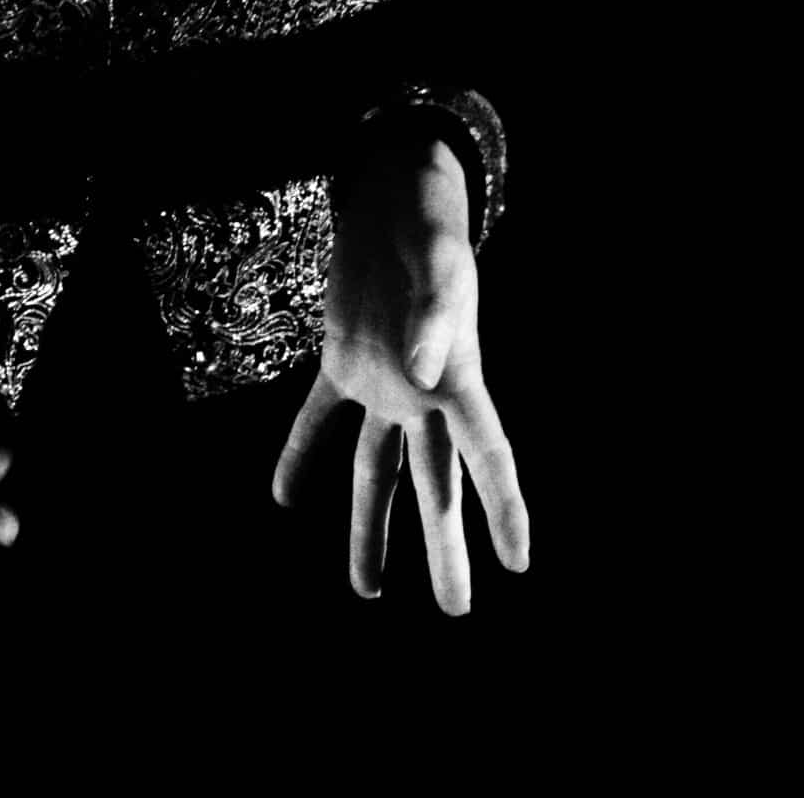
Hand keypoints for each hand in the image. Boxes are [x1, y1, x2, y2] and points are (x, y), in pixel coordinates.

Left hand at [271, 144, 529, 613]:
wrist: (399, 194)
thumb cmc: (430, 223)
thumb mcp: (437, 259)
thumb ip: (433, 314)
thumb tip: (422, 372)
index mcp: (458, 374)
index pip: (489, 451)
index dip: (505, 505)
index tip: (521, 559)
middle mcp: (423, 392)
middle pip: (436, 482)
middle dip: (446, 546)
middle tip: (458, 609)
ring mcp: (382, 381)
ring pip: (377, 468)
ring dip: (370, 526)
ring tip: (365, 590)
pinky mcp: (343, 360)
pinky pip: (319, 418)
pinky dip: (300, 454)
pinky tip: (283, 495)